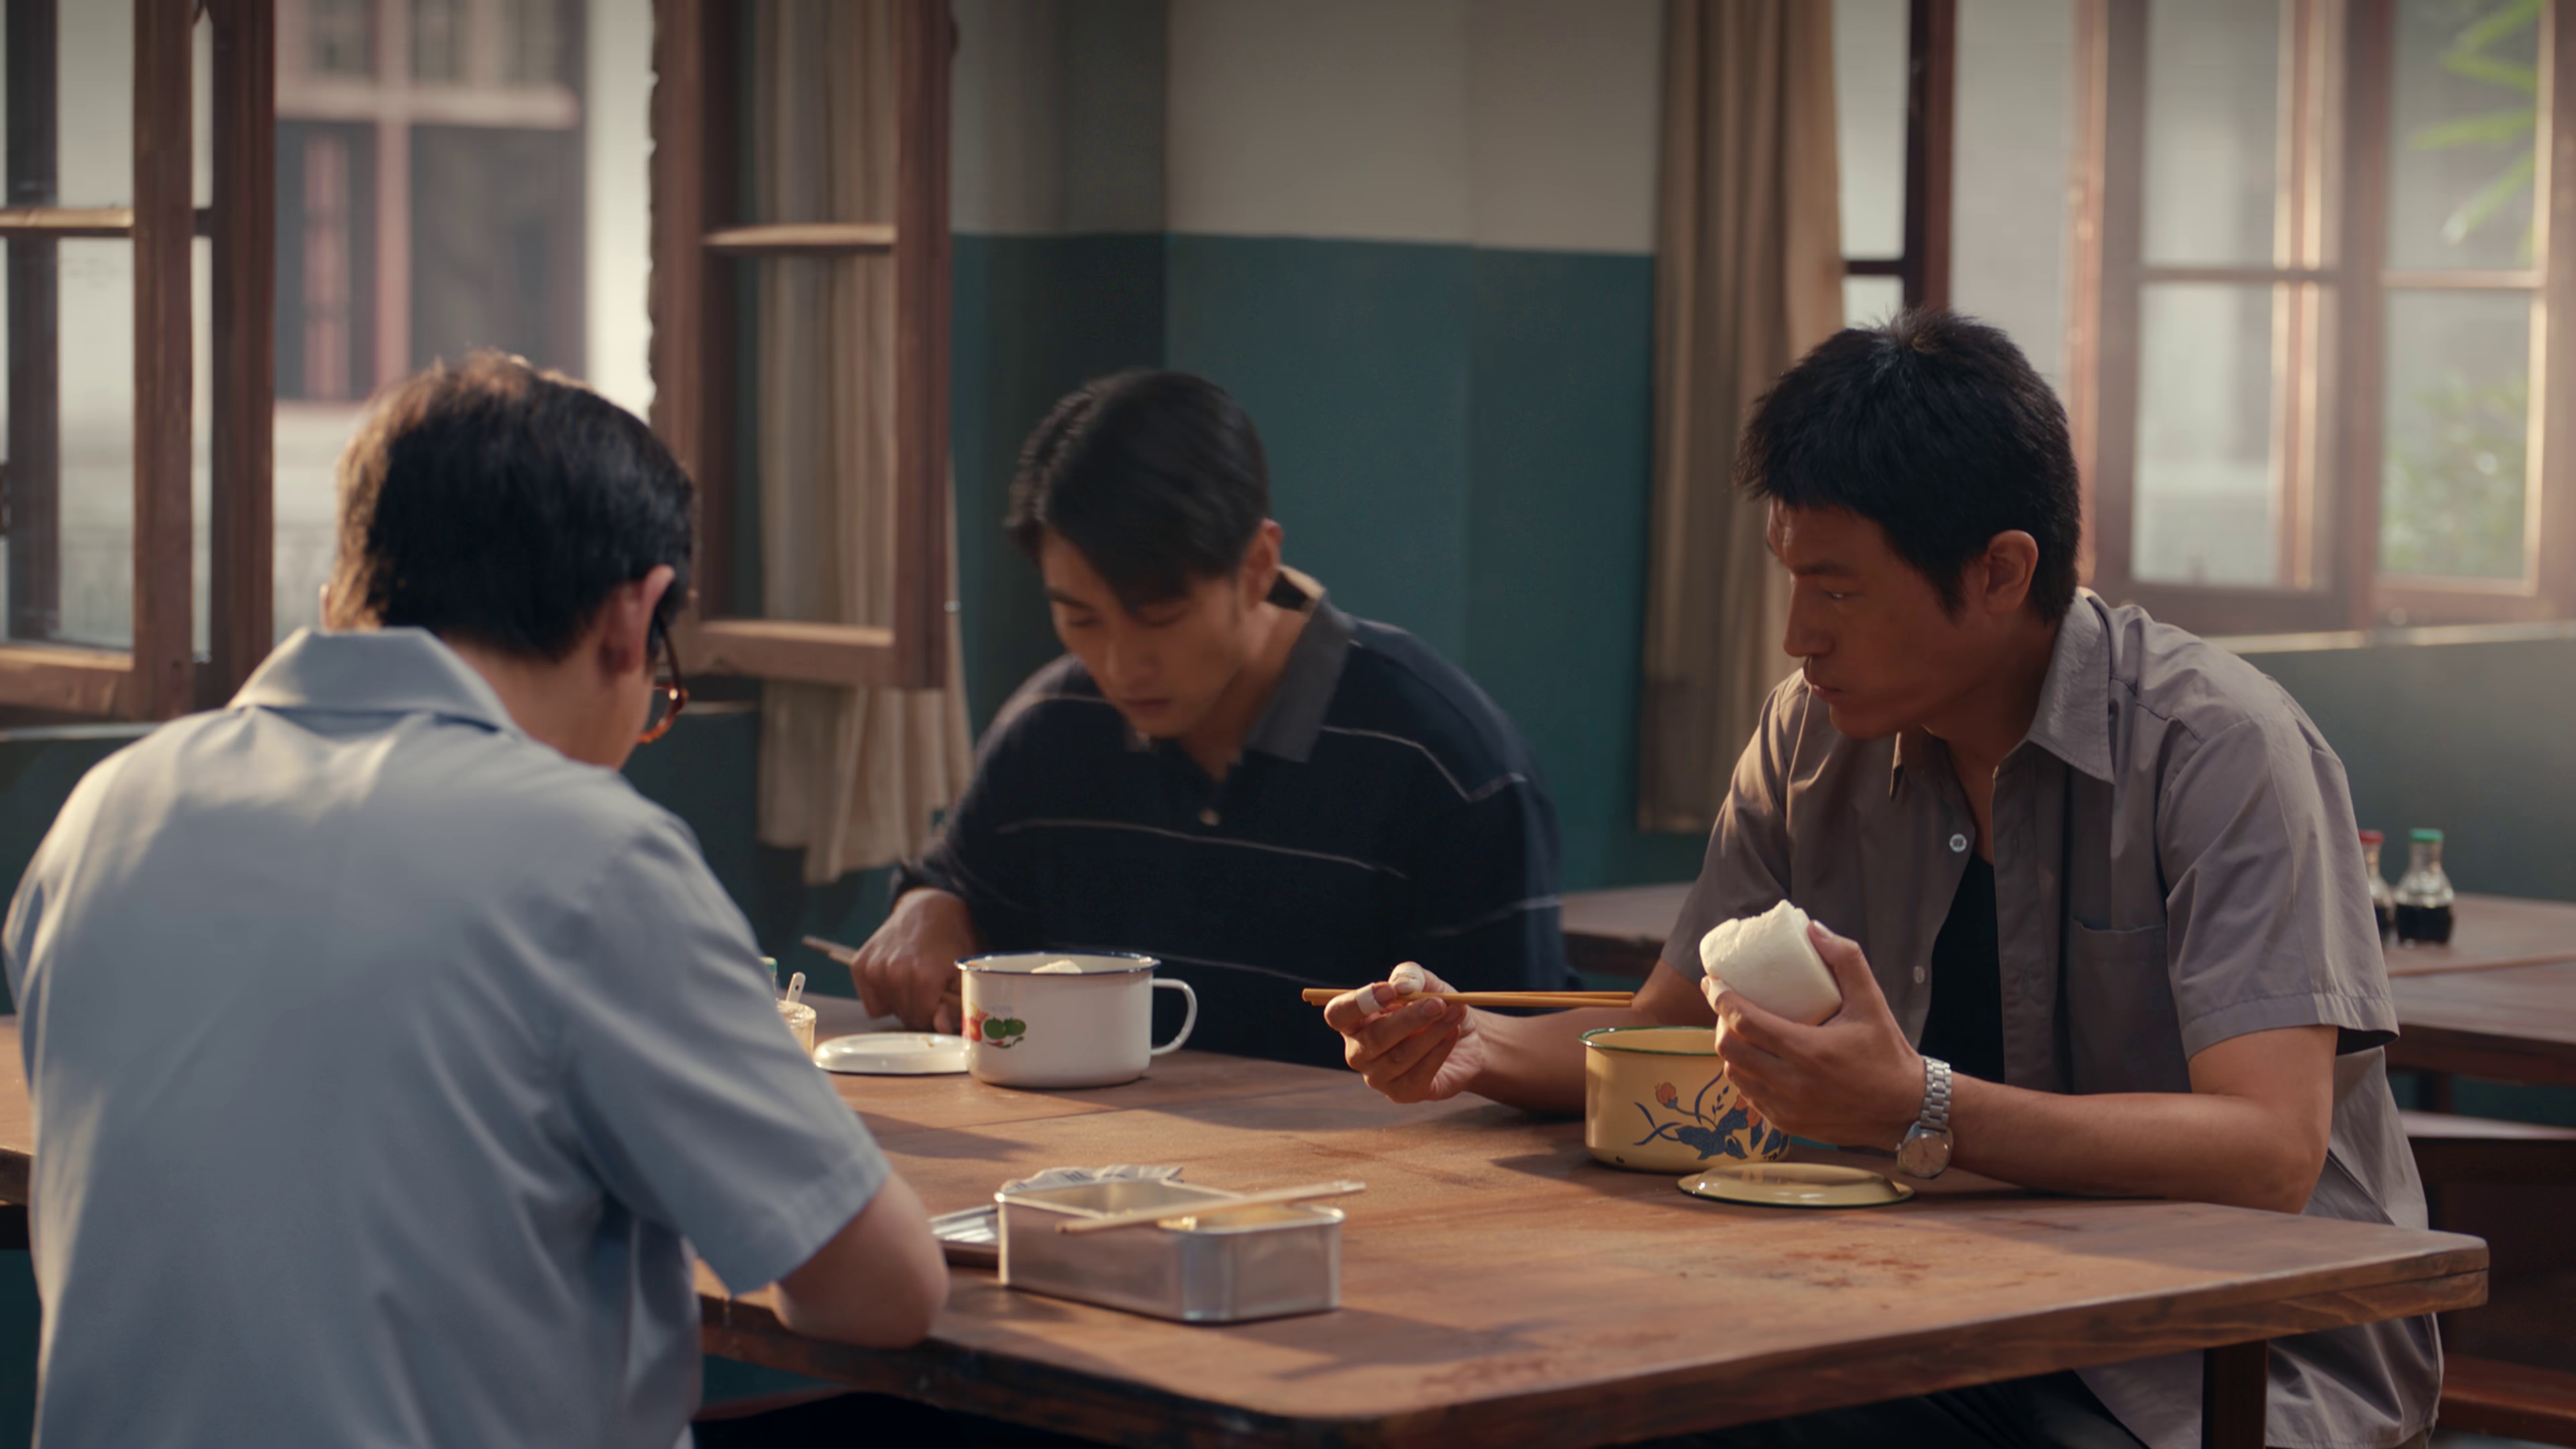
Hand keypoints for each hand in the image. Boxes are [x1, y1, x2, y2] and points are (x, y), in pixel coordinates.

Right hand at [852, 889, 980, 1032]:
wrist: (929, 908)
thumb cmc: (951, 939)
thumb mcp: (964, 972)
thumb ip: (956, 1005)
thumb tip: (940, 1027)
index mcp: (924, 976)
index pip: (924, 1020)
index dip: (935, 1014)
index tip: (941, 999)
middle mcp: (895, 972)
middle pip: (905, 1016)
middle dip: (919, 1008)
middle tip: (929, 987)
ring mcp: (874, 969)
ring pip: (887, 1010)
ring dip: (900, 1001)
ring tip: (912, 978)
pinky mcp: (860, 965)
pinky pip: (871, 1002)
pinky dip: (882, 995)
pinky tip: (895, 976)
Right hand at [1320, 962, 1488, 1103]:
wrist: (1467, 1040)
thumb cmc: (1435, 1007)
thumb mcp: (1425, 983)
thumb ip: (1410, 976)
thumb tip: (1401, 987)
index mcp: (1354, 1020)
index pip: (1338, 1014)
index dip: (1359, 1003)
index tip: (1390, 991)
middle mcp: (1359, 1051)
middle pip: (1373, 1038)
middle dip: (1408, 1019)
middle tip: (1438, 1003)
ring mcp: (1378, 1076)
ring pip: (1399, 1056)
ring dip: (1431, 1033)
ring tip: (1455, 1012)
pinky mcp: (1402, 1093)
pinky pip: (1418, 1075)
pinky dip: (1438, 1051)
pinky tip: (1452, 1034)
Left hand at [1706, 921, 1921, 1148]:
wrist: (1906, 1110)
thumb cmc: (1888, 1053)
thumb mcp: (1872, 1003)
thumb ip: (1846, 961)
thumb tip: (1813, 929)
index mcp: (1809, 1051)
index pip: (1745, 1021)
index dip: (1720, 998)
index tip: (1712, 982)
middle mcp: (1792, 1083)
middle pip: (1730, 1049)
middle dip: (1721, 1023)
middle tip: (1727, 1006)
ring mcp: (1787, 1108)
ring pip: (1735, 1075)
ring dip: (1731, 1050)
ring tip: (1740, 1031)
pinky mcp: (1787, 1124)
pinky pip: (1749, 1097)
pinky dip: (1745, 1075)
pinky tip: (1754, 1060)